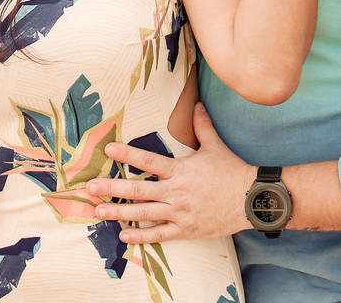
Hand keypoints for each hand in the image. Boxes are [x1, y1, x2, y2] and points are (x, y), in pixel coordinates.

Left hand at [84, 103, 253, 242]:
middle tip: (89, 187)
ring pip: (143, 213)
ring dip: (118, 212)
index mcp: (180, 170)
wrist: (251, 200)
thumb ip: (202, 126)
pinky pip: (158, 235)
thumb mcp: (215, 146)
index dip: (127, 153)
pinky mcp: (186, 230)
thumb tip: (197, 104)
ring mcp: (179, 213)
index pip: (148, 160)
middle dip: (111, 188)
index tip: (109, 148)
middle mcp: (175, 192)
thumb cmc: (232, 172)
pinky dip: (140, 236)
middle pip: (137, 190)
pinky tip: (123, 236)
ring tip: (98, 211)